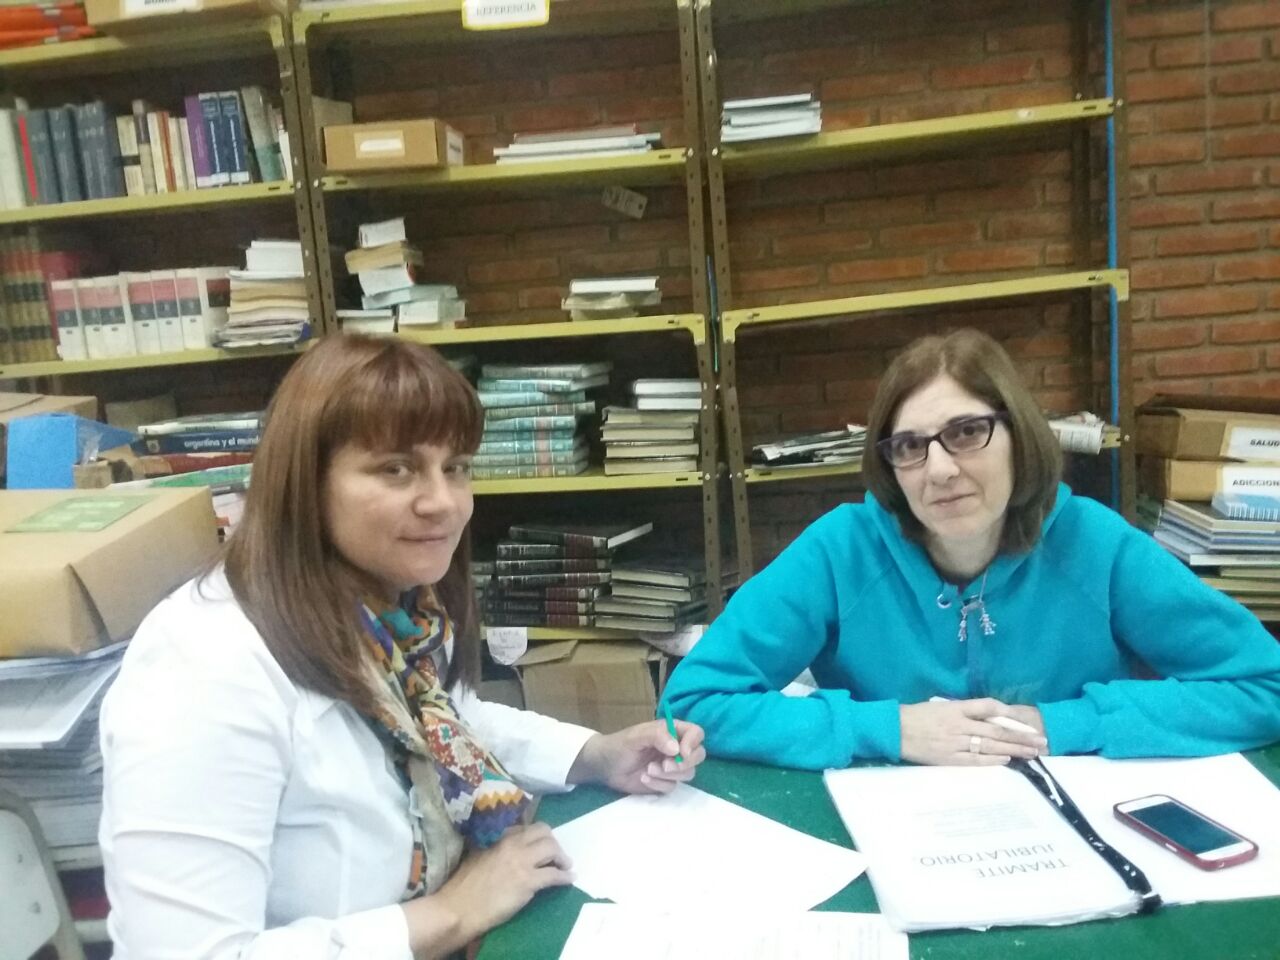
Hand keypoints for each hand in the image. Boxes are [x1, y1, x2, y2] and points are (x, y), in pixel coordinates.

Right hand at [412, 823, 572, 955]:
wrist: (459, 908)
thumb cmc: (462, 886)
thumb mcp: (475, 855)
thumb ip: (490, 846)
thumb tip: (500, 847)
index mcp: (498, 837)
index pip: (525, 828)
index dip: (536, 836)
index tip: (540, 844)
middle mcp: (512, 845)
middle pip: (543, 832)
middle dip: (553, 841)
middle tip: (555, 854)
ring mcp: (521, 862)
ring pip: (552, 849)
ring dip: (562, 857)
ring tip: (565, 865)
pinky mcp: (528, 882)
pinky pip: (554, 875)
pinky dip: (564, 877)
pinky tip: (569, 879)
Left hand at [568, 719, 706, 793]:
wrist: (604, 767)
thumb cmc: (619, 745)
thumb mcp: (636, 737)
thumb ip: (657, 737)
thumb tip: (677, 749)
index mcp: (671, 731)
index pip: (696, 733)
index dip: (693, 743)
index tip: (682, 753)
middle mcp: (675, 748)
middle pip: (699, 755)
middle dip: (685, 763)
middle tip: (667, 766)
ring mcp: (671, 766)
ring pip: (688, 773)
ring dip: (669, 775)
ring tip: (648, 770)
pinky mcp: (664, 782)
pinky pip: (672, 787)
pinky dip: (659, 784)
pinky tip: (643, 778)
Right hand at [899, 698, 1046, 765]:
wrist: (895, 730)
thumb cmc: (917, 715)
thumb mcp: (941, 706)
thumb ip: (963, 711)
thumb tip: (989, 716)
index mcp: (956, 708)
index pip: (988, 707)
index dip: (1010, 714)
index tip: (1026, 721)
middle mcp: (959, 724)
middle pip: (996, 729)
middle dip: (1021, 736)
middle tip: (1041, 741)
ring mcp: (955, 742)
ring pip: (990, 745)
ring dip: (1013, 749)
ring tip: (1032, 753)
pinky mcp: (949, 758)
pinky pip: (975, 759)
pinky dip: (992, 759)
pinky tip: (1007, 760)